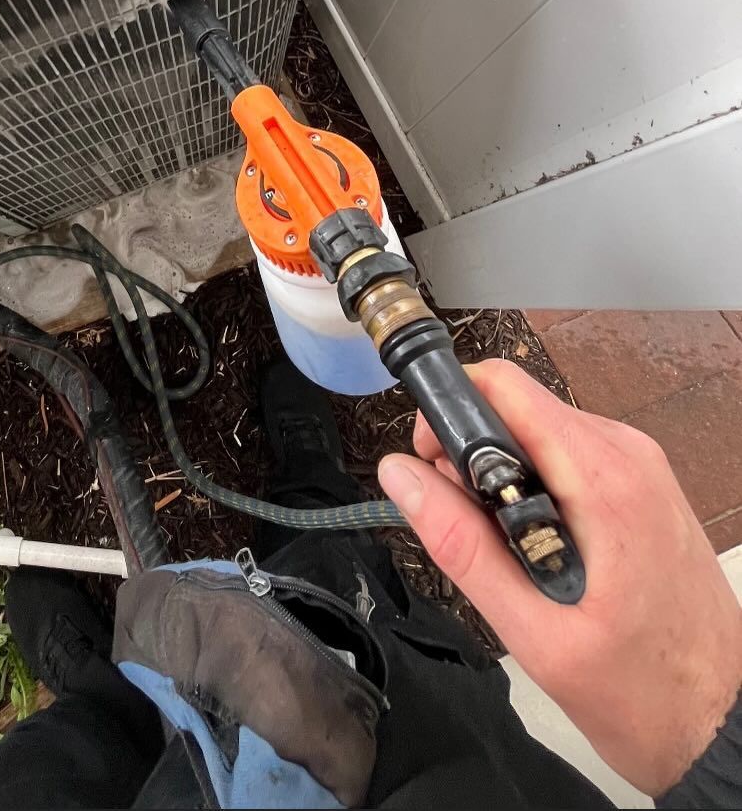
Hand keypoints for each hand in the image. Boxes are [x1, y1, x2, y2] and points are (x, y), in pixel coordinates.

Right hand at [378, 359, 741, 796]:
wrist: (724, 725)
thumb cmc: (645, 694)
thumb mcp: (535, 633)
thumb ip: (462, 546)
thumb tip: (401, 475)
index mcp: (605, 479)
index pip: (503, 386)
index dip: (449, 414)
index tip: (431, 468)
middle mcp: (628, 456)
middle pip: (517, 406)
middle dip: (471, 455)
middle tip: (465, 529)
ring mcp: (642, 468)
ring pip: (539, 431)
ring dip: (504, 477)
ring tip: (508, 554)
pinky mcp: (644, 486)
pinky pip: (569, 456)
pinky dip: (537, 488)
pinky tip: (540, 550)